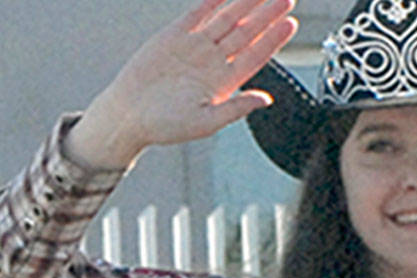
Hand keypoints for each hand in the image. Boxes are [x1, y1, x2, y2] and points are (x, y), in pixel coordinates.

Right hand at [65, 0, 297, 169]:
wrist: (126, 116)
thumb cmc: (163, 126)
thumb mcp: (204, 123)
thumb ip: (235, 109)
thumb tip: (265, 100)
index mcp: (222, 83)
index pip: (255, 56)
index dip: (273, 40)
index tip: (290, 24)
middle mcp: (212, 62)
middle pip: (246, 33)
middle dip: (267, 15)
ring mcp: (194, 47)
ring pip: (227, 19)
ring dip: (246, 3)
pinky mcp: (174, 36)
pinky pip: (198, 13)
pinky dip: (213, 1)